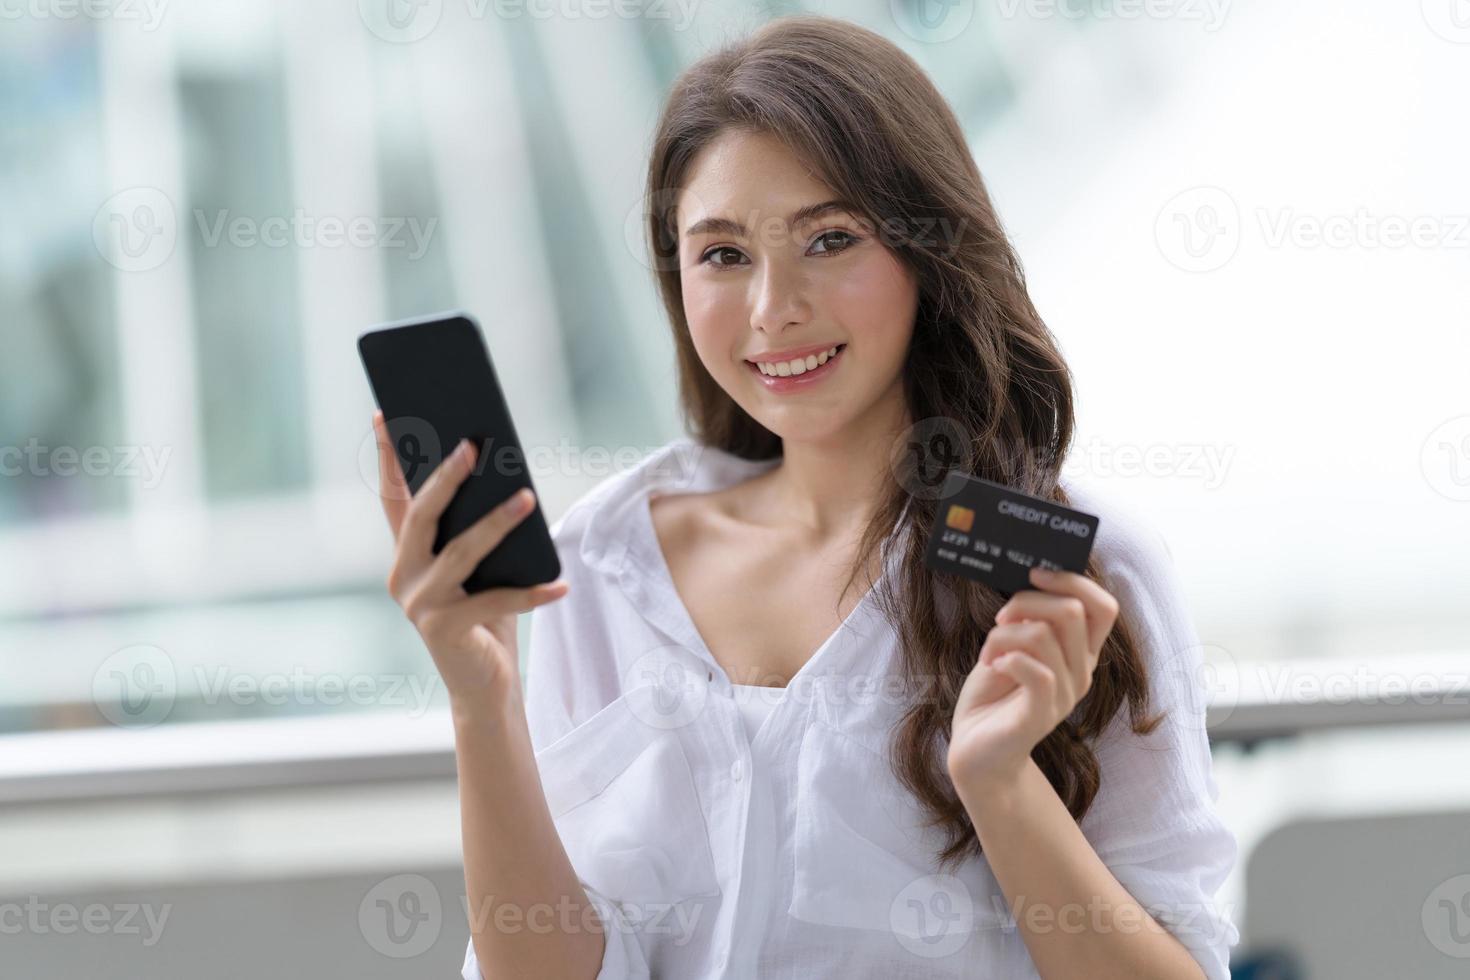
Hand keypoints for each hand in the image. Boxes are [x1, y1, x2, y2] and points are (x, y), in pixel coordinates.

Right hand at [373, 411, 567, 710]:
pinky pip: (494, 602)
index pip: (394, 498)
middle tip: (473, 446)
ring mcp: (419, 604)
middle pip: (423, 516)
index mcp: (408, 556)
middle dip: (446, 477)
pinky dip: (531, 594)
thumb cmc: (490, 618)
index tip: (386, 413)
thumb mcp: (485, 569)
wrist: (486, 686)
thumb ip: (480, 532)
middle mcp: (403, 576)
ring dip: (496, 523)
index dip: (389, 457)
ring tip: (527, 498)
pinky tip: (560, 584)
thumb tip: (509, 483)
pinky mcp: (443, 630)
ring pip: (460, 552)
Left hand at [946, 566, 1118, 793]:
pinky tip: (994, 666)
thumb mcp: (1014, 644)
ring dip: (1003, 634)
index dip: (1074, 581)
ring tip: (988, 653)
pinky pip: (1038, 673)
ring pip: (1042, 635)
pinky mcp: (1042, 716)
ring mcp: (1065, 696)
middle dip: (1025, 601)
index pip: (1105, 607)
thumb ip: (1030, 617)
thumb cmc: (995, 691)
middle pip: (1072, 611)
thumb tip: (1031, 575)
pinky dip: (1009, 659)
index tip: (1035, 574)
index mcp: (1080, 652)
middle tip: (999, 619)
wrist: (975, 747)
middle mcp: (1081, 672)